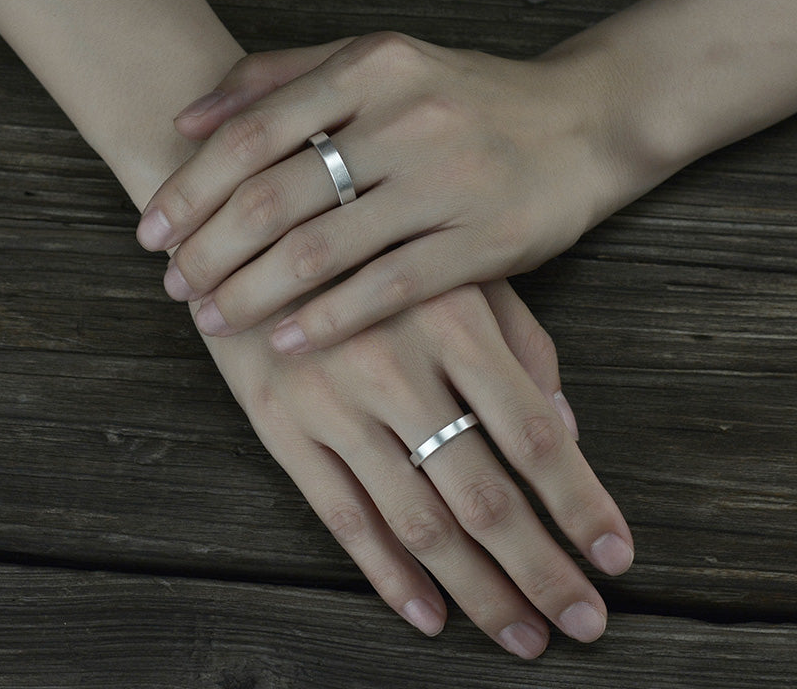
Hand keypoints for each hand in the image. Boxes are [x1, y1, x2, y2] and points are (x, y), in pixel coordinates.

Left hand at [137, 33, 614, 350]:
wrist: (582, 124)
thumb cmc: (468, 100)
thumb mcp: (381, 64)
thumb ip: (283, 76)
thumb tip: (191, 118)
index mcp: (371, 68)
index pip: (251, 133)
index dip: (190, 188)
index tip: (151, 232)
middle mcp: (405, 119)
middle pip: (274, 195)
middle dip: (208, 248)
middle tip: (173, 283)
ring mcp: (446, 182)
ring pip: (321, 247)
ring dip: (252, 289)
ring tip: (211, 316)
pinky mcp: (484, 242)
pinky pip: (387, 287)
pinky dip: (327, 318)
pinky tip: (285, 341)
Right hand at [202, 279, 632, 657]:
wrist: (255, 235)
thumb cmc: (376, 253)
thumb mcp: (456, 273)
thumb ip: (520, 344)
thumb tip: (566, 431)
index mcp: (453, 321)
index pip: (531, 432)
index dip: (580, 502)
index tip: (616, 559)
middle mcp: (395, 368)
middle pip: (481, 493)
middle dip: (539, 569)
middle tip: (583, 623)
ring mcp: (333, 403)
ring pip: (416, 520)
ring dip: (476, 590)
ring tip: (521, 635)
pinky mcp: (283, 428)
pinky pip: (340, 516)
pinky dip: (388, 574)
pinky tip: (429, 615)